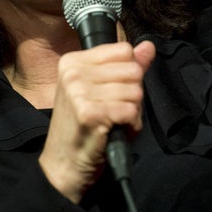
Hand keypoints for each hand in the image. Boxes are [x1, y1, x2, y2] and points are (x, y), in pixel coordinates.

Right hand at [39, 40, 155, 201]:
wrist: (63, 164)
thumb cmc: (84, 127)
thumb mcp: (102, 90)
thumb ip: (127, 66)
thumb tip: (148, 46)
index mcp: (73, 61)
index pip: (124, 50)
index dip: (128, 73)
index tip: (112, 91)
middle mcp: (73, 73)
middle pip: (133, 70)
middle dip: (132, 94)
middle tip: (113, 110)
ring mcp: (79, 92)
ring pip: (135, 91)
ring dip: (132, 111)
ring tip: (113, 121)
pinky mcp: (89, 113)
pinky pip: (131, 110)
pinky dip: (131, 124)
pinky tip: (114, 130)